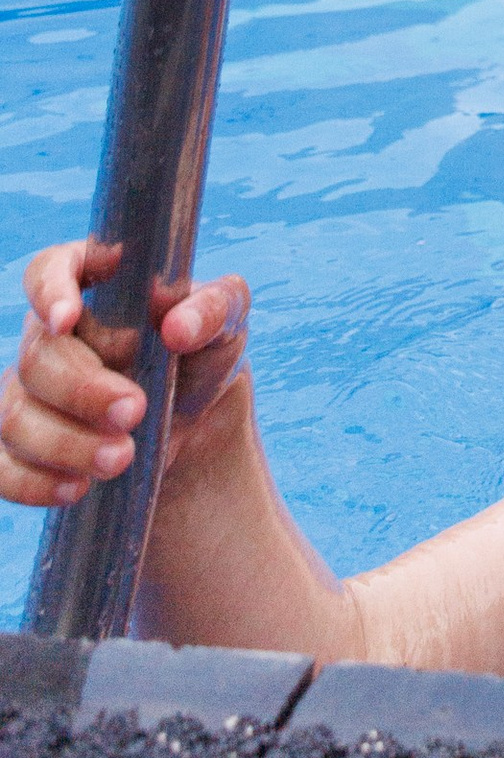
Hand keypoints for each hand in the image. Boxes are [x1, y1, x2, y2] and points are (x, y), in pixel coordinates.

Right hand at [1, 239, 249, 510]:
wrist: (195, 422)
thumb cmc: (203, 351)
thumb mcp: (227, 320)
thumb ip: (213, 309)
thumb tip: (177, 326)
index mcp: (94, 282)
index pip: (50, 268)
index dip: (49, 290)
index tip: (67, 319)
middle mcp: (51, 333)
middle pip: (37, 356)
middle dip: (82, 390)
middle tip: (134, 411)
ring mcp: (29, 390)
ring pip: (15, 414)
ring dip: (65, 442)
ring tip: (119, 458)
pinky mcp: (21, 445)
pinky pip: (1, 466)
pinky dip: (34, 482)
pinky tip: (76, 488)